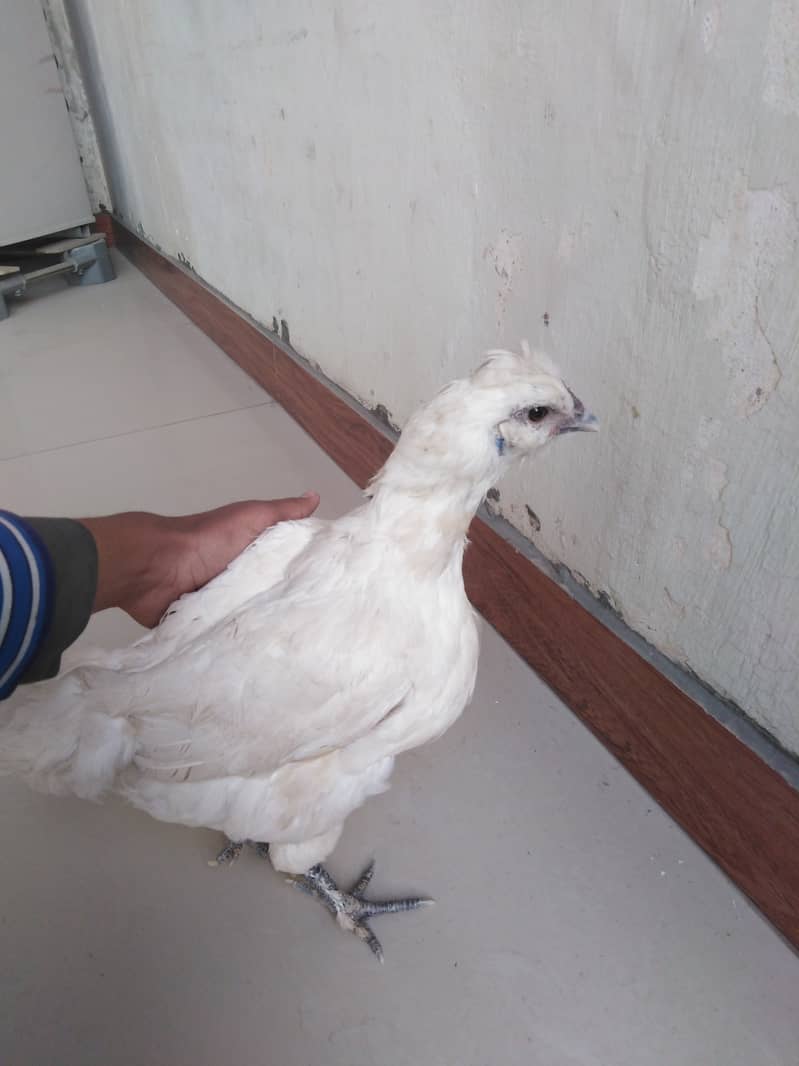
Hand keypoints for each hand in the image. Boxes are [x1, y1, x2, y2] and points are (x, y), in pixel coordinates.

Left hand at [80, 494, 319, 626]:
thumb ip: (282, 511)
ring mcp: (221, 604)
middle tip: (321, 628)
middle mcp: (239, 578)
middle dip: (291, 609)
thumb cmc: (206, 539)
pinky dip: (238, 647)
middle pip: (272, 596)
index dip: (309, 574)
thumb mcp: (250, 518)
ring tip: (297, 649)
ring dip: (265, 630)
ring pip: (251, 620)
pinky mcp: (204, 627)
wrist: (156, 567)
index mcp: (252, 553)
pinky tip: (262, 661)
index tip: (336, 590)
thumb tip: (315, 496)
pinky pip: (226, 640)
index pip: (287, 565)